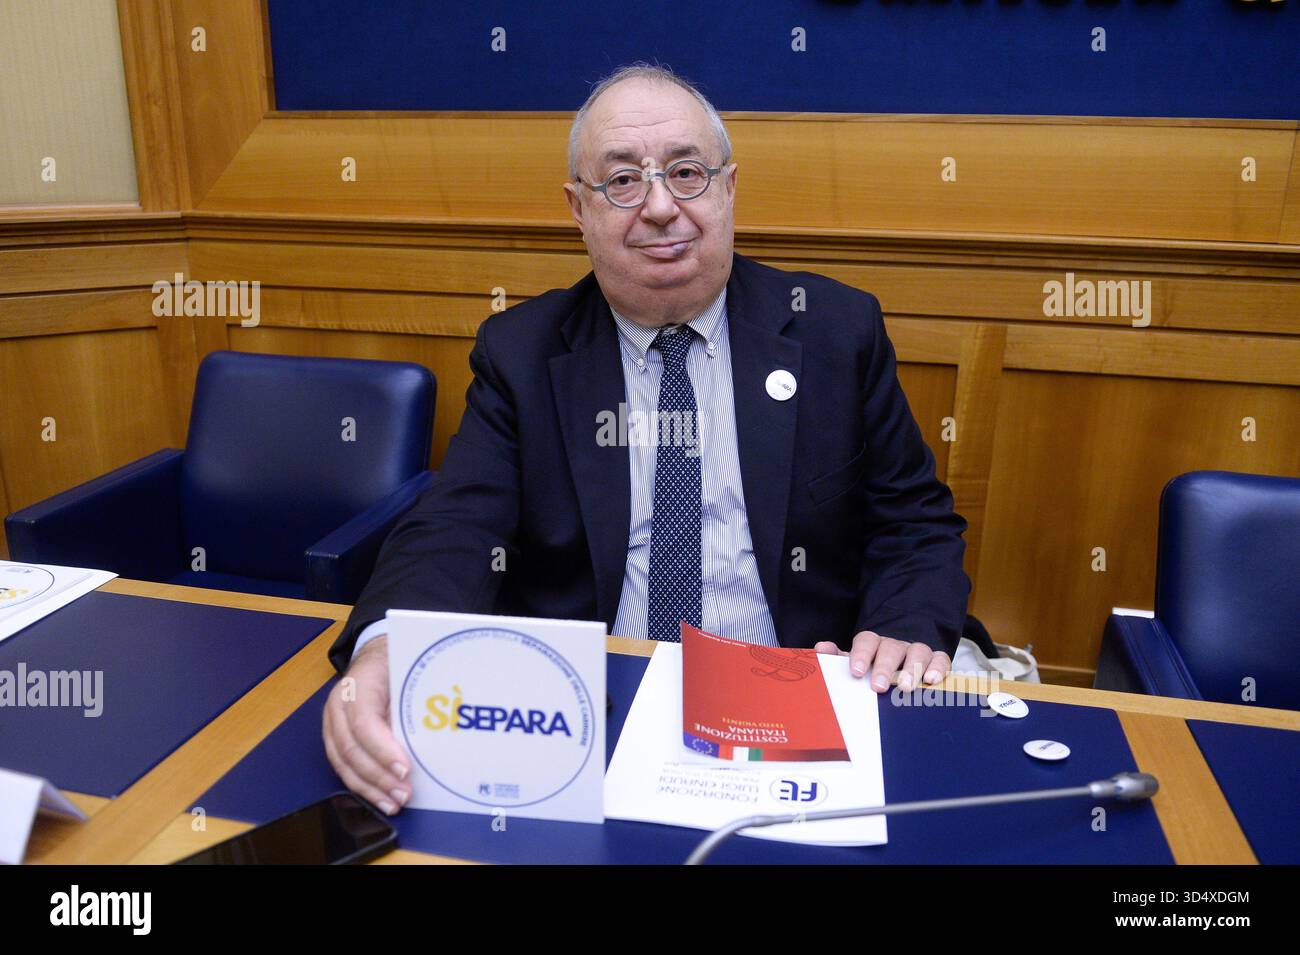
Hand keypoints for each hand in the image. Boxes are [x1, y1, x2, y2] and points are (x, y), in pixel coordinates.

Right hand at [322, 635, 410, 814]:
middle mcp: (337, 706)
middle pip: (352, 749)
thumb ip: (410, 705)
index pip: (364, 723)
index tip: (405, 769)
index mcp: (356, 686)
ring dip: (370, 788)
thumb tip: (430, 740)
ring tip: (393, 803)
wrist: (374, 655)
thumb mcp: (406, 675)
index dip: (383, 750)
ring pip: (343, 763)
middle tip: (404, 794)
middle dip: (379, 777)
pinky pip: (342, 766)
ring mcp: (331, 723)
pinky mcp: (333, 737)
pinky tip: (379, 797)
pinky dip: (362, 786)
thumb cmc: (394, 664)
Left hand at [814, 630, 950, 693]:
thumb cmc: (874, 665)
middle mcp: (896, 644)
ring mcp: (917, 650)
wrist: (902, 656)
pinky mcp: (937, 659)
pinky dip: (937, 668)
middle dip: (884, 667)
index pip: (867, 641)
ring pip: (918, 652)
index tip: (855, 671)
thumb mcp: (856, 661)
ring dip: (912, 668)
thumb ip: (837, 656)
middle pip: (891, 649)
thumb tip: (821, 648)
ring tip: (905, 687)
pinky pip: (940, 658)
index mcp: (874, 643)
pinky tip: (930, 681)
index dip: (861, 654)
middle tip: (878, 687)